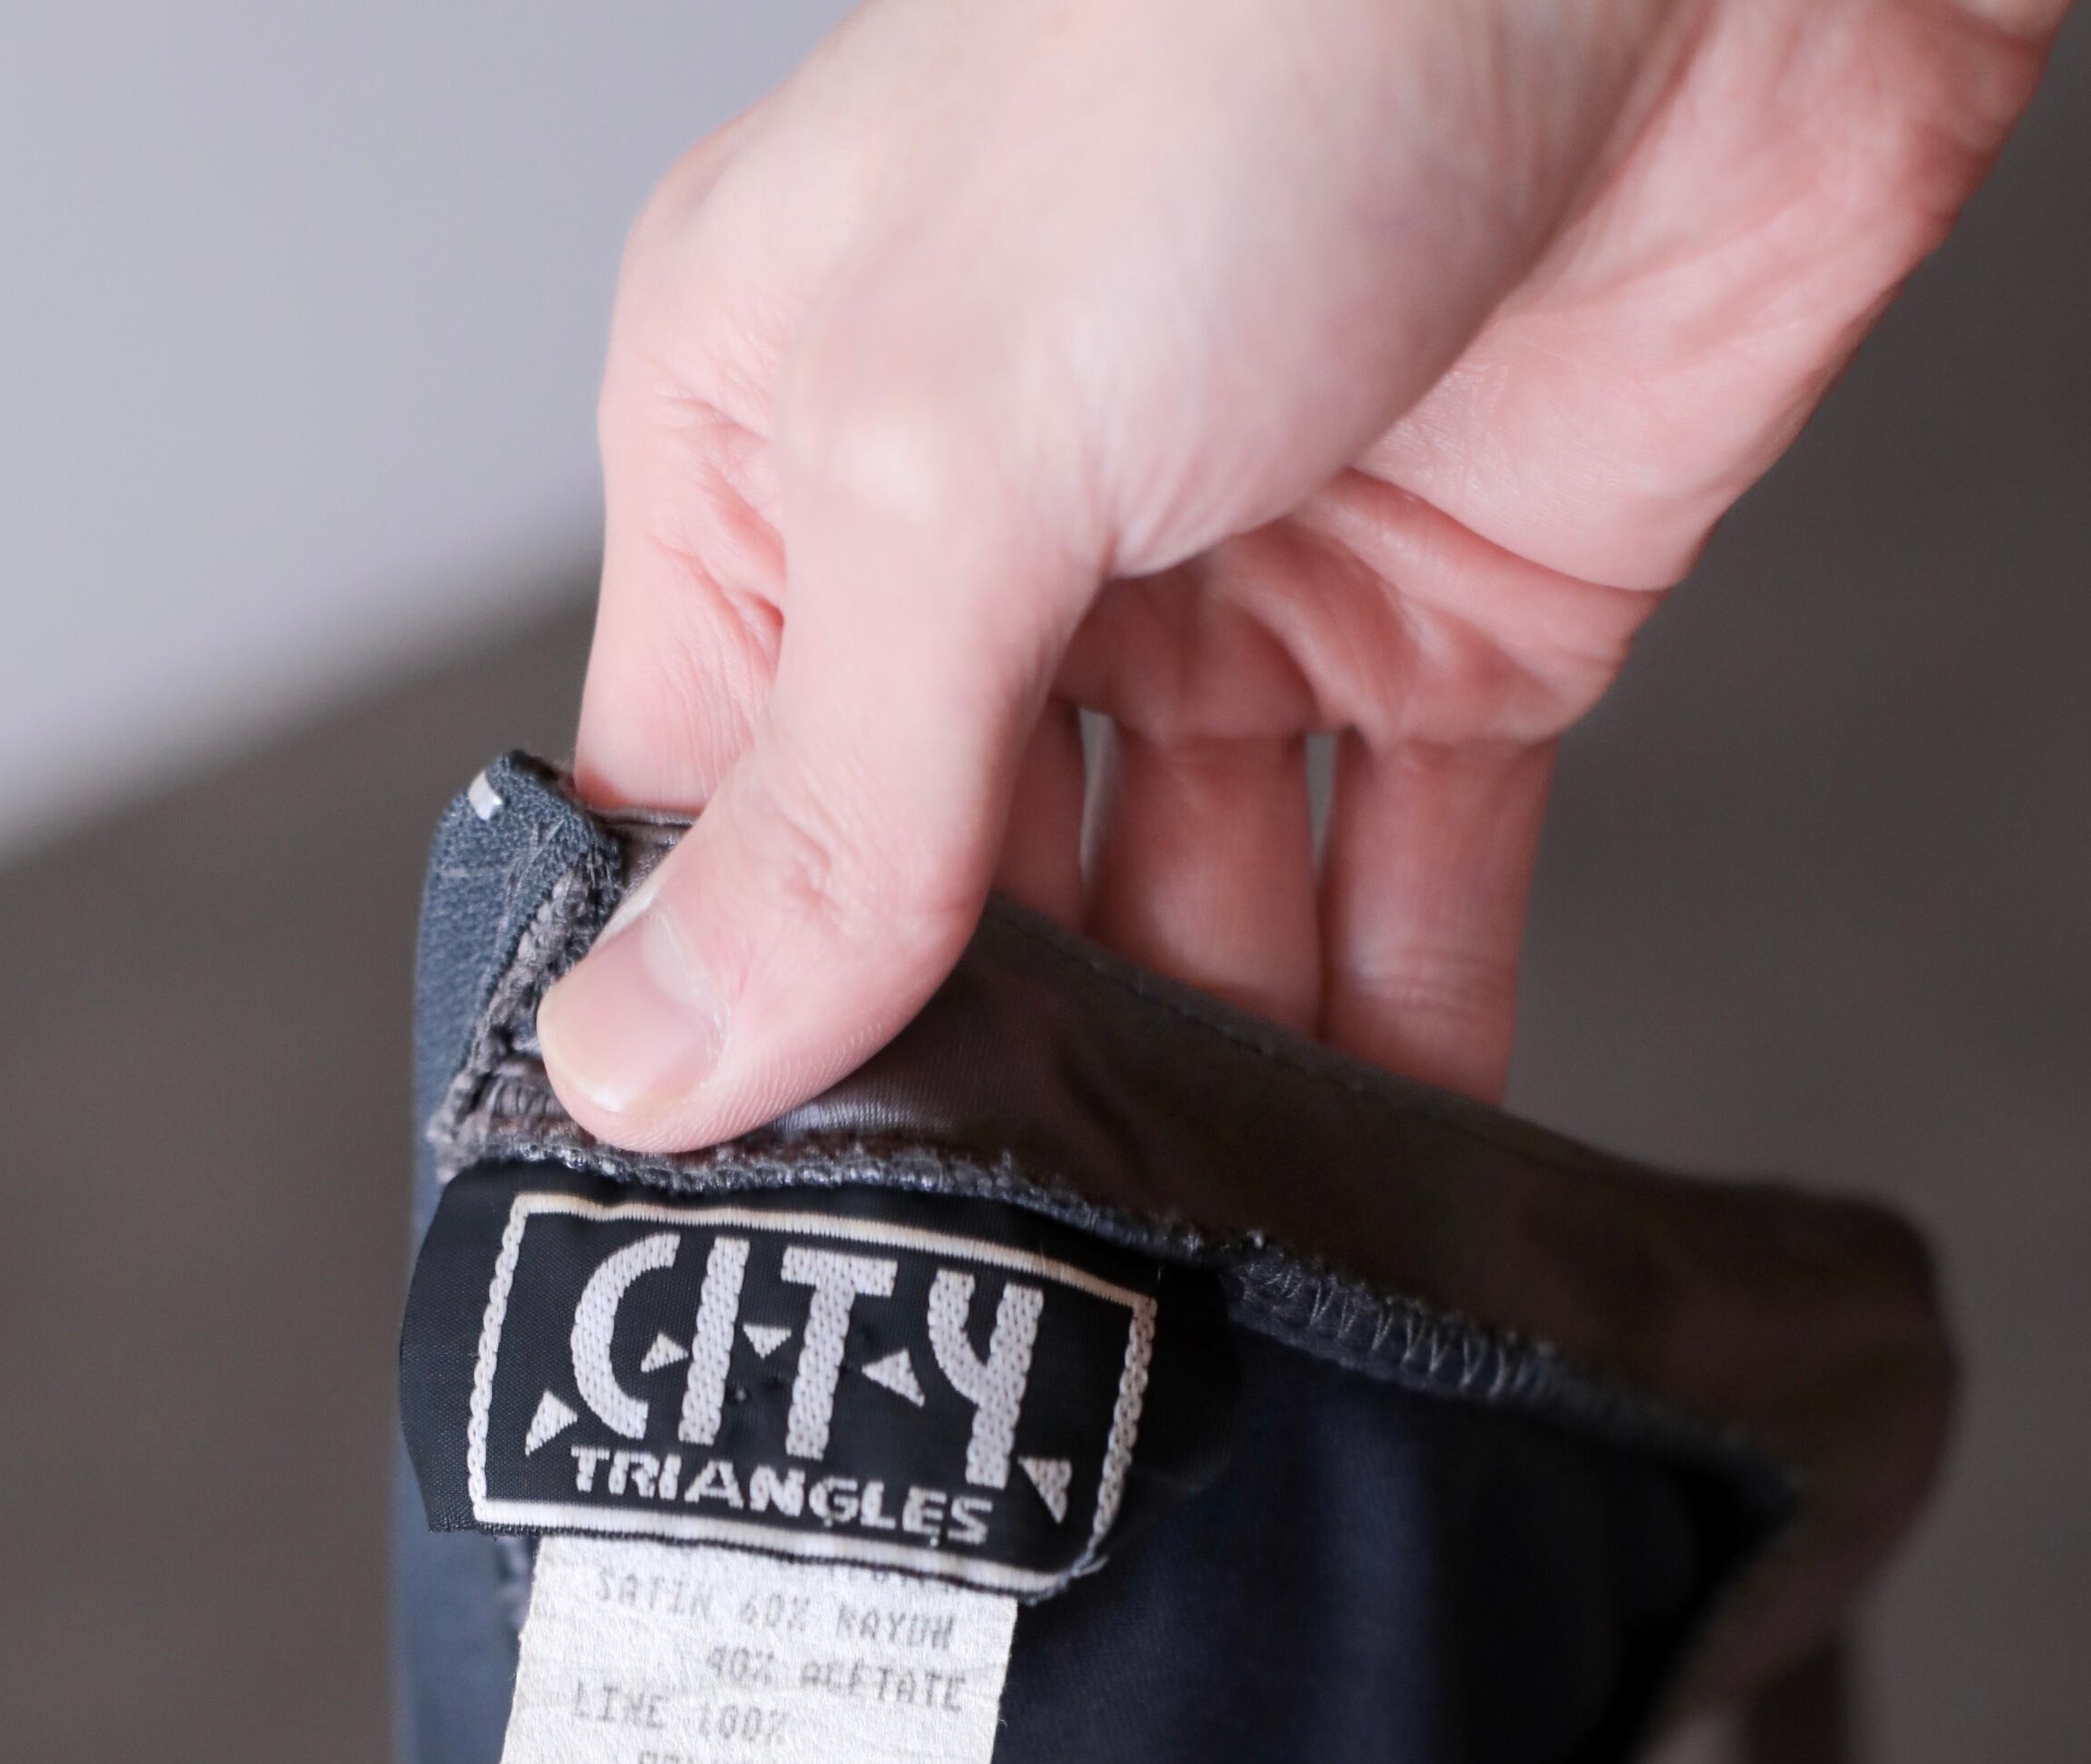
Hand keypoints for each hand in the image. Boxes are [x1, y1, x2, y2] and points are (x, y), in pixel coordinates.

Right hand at [537, 0, 2060, 1145]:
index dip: (717, 1029)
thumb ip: (828, 794)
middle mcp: (991, 540)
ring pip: (1179, 936)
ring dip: (1192, 1103)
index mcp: (778, 449)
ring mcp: (1225, 598)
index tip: (737, 1243)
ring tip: (1180, 1287)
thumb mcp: (949, 451)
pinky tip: (1364, 1201)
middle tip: (981, 1307)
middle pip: (943, 911)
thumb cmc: (1259, 35)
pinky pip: (1398, 896)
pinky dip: (1395, 1047)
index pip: (699, 815)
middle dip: (970, 1091)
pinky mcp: (1451, 636)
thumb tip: (642, 1059)